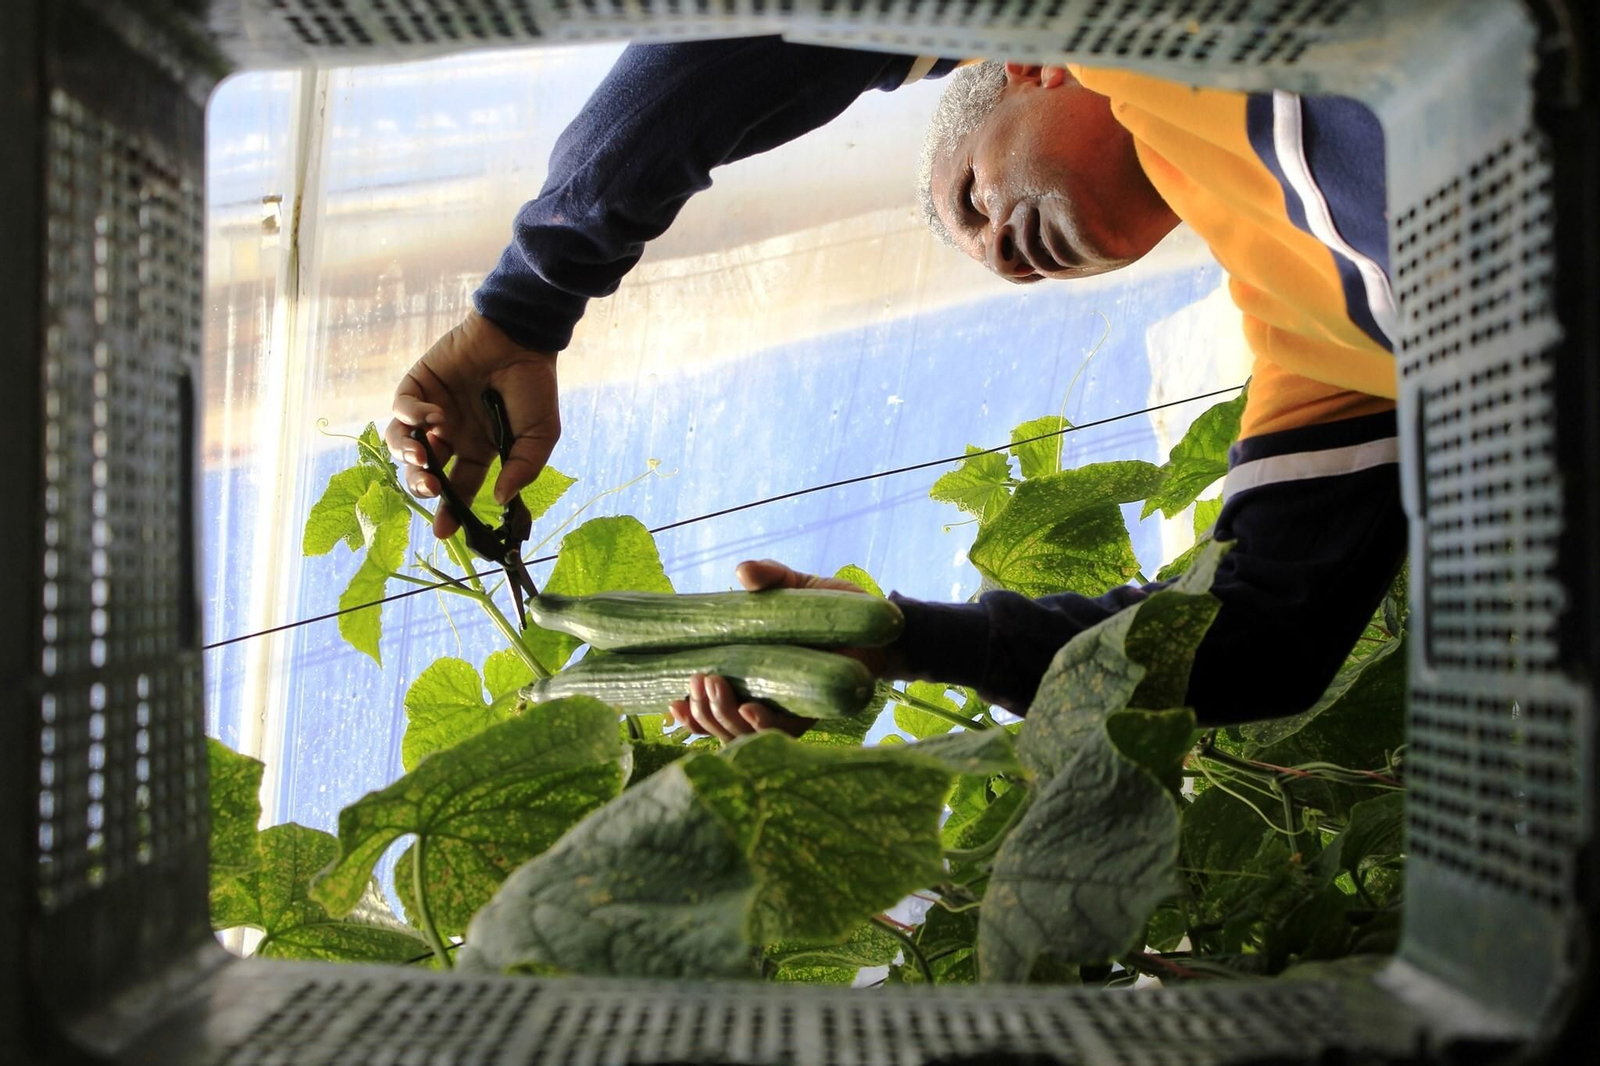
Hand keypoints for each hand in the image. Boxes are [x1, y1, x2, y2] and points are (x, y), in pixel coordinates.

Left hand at [384, 310, 559, 538]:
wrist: (521, 339)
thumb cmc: (534, 387)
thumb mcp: (540, 436)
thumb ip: (522, 469)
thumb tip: (502, 500)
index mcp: (478, 450)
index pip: (458, 488)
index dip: (450, 511)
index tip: (444, 531)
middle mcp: (451, 435)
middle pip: (424, 471)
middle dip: (422, 486)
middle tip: (431, 488)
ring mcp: (431, 410)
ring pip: (402, 443)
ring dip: (408, 455)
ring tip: (425, 456)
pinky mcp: (418, 385)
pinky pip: (401, 408)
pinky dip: (411, 416)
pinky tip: (434, 415)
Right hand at [667, 559, 897, 741]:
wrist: (875, 623)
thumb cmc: (827, 608)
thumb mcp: (792, 586)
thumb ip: (770, 577)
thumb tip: (742, 573)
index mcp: (748, 679)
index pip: (710, 710)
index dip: (688, 715)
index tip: (671, 702)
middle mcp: (764, 702)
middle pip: (722, 727)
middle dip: (704, 713)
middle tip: (700, 681)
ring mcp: (788, 710)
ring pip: (746, 735)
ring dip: (724, 718)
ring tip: (716, 689)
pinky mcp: (815, 713)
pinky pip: (786, 732)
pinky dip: (764, 726)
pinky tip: (751, 712)